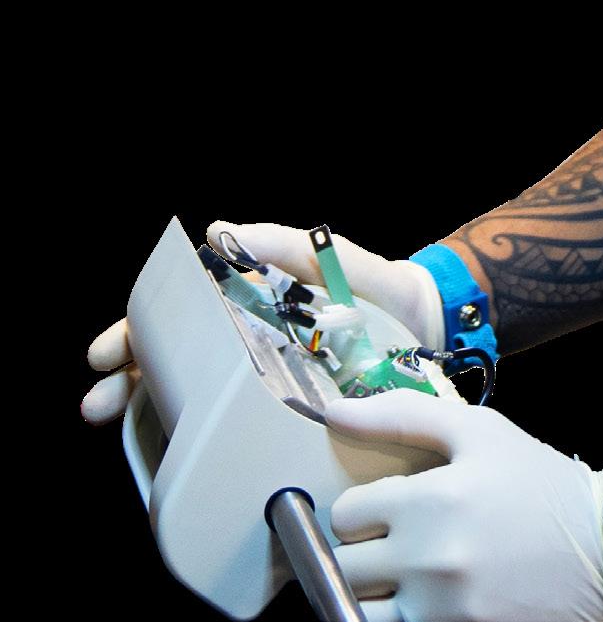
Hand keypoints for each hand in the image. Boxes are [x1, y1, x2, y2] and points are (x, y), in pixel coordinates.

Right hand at [82, 219, 444, 426]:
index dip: (137, 332)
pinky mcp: (282, 413)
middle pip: (169, 361)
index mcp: (246, 306)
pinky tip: (172, 449)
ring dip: (144, 408)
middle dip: (126, 377)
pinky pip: (229, 425)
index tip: (111, 350)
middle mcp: (244, 344)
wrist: (427, 328)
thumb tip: (223, 230)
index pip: (175, 317)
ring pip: (187, 396)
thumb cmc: (378, 288)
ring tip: (114, 420)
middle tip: (99, 400)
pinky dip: (194, 436)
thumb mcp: (334, 258)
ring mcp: (259, 381)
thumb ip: (284, 246)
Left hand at [322, 387, 602, 621]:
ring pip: (354, 608)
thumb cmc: (541, 487)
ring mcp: (439, 609)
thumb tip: (335, 410)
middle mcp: (428, 558)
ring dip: (371, 594)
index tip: (391, 511)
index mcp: (432, 499)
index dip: (365, 510)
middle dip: (365, 553)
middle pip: (343, 565)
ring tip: (405, 580)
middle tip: (400, 545)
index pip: (345, 514)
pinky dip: (398, 617)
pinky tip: (427, 600)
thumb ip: (405, 415)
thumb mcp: (483, 433)